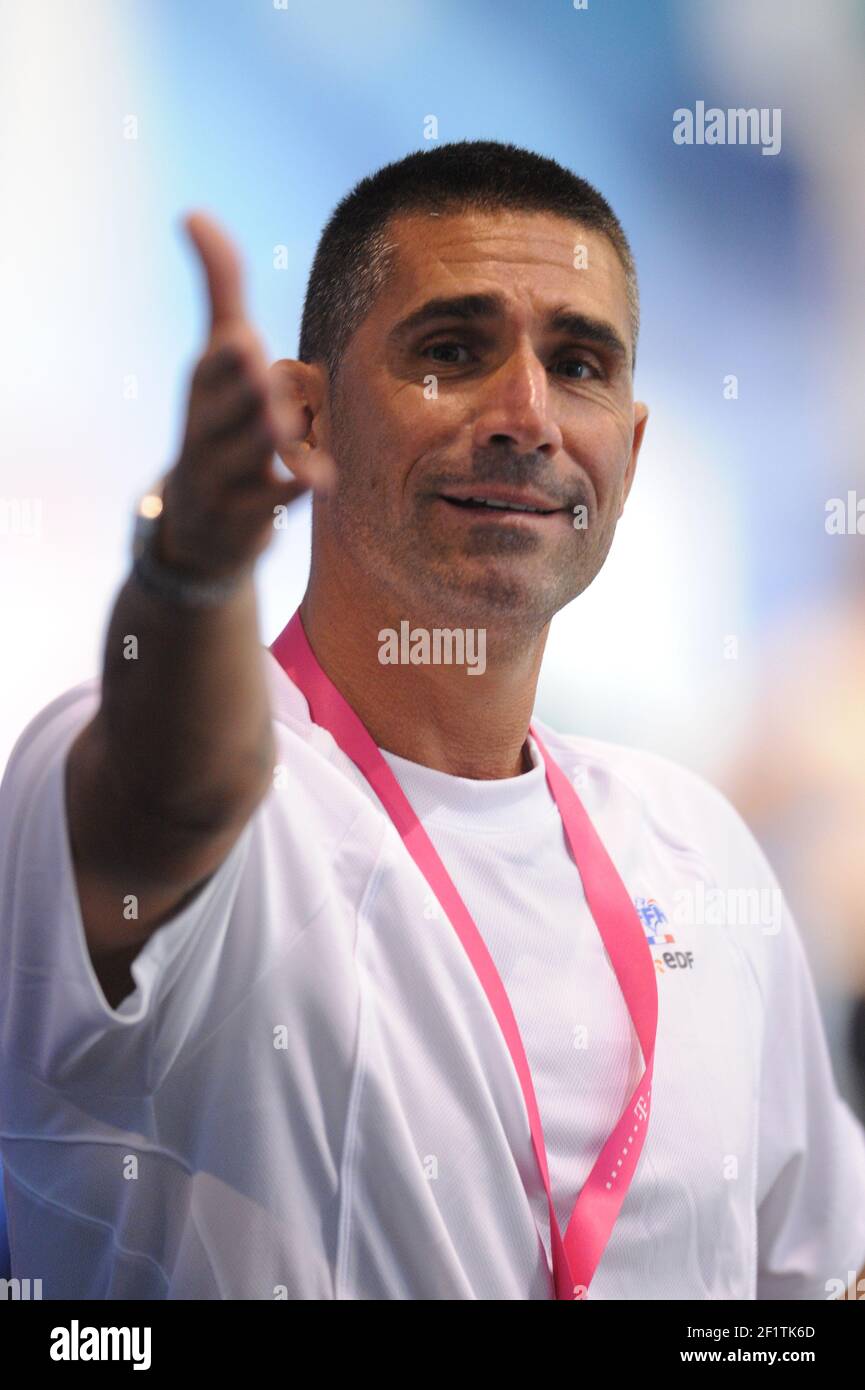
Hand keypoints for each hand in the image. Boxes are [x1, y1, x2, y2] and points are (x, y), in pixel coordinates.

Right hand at [158, 210, 335, 580]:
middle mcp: (206, 424)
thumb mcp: (214, 354)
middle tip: (263, 379)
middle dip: (249, 392)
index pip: (216, 363)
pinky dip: (293, 485)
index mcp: (204, 381)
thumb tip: (192, 212)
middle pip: (232, 404)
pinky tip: (320, 477)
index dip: (233, 356)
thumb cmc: (217, 420)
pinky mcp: (243, 512)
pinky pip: (271, 498)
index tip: (242, 342)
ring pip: (253, 448)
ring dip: (277, 434)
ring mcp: (221, 471)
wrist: (198, 519)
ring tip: (289, 424)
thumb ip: (219, 286)